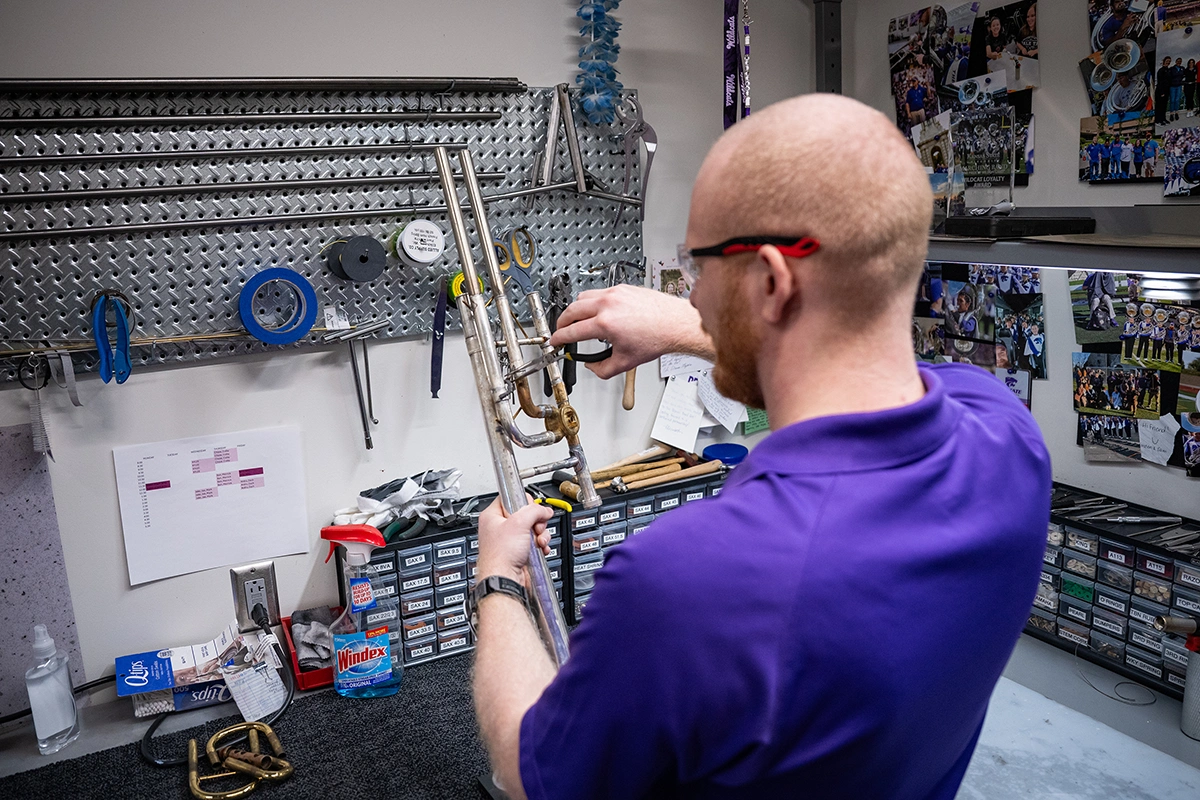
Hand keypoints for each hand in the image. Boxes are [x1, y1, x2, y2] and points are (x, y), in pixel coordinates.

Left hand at [476, 497, 553, 583]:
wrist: (505, 579)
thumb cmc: (501, 556)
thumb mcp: (519, 522)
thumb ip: (534, 510)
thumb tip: (544, 510)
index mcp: (492, 516)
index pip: (510, 498)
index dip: (523, 502)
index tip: (530, 508)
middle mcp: (500, 528)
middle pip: (525, 514)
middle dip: (536, 521)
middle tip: (535, 527)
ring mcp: (510, 541)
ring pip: (532, 529)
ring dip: (540, 534)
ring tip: (538, 540)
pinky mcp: (519, 552)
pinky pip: (534, 542)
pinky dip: (540, 545)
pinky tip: (540, 548)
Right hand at [548, 284, 712, 378]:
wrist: (675, 324)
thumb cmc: (656, 338)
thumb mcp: (625, 363)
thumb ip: (602, 370)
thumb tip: (592, 366)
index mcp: (605, 323)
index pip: (572, 331)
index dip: (559, 338)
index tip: (555, 341)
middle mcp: (608, 304)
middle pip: (571, 310)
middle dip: (562, 322)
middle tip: (561, 330)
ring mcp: (615, 293)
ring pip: (583, 297)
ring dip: (575, 309)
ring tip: (577, 320)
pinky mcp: (623, 288)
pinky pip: (599, 292)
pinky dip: (592, 302)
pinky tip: (597, 311)